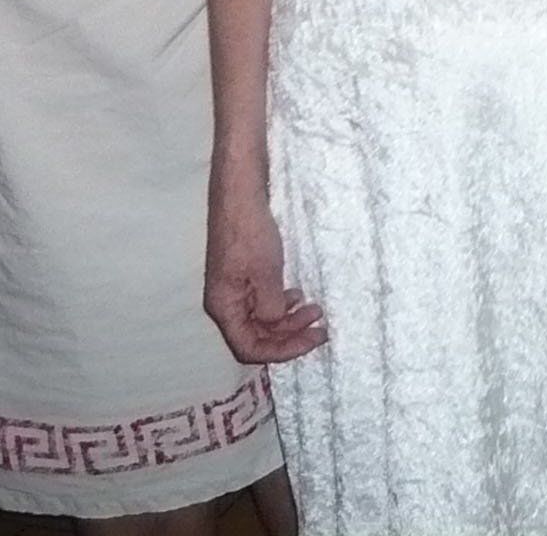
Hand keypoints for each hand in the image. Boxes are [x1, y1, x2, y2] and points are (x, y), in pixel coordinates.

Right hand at [204, 188, 326, 363]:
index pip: (250, 347)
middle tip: (321, 326)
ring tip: (315, 310)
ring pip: (262, 318)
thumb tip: (276, 322)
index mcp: (224, 307)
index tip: (312, 340)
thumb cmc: (251, 232)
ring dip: (289, 319)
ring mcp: (234, 288)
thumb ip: (270, 306)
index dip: (282, 350)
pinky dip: (282, 303)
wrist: (240, 195)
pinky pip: (262, 301)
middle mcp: (226, 303)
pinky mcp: (244, 274)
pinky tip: (298, 295)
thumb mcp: (265, 273)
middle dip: (290, 335)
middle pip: (257, 336)